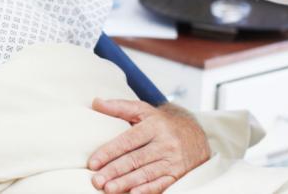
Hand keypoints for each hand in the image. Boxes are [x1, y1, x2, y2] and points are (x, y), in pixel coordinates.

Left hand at [88, 99, 210, 193]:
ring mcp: (173, 160)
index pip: (128, 140)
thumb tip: (95, 102)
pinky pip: (162, 184)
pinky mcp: (178, 174)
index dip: (109, 152)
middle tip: (97, 180)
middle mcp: (165, 143)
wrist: (195, 134)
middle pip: (136, 159)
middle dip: (114, 171)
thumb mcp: (143, 110)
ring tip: (109, 189)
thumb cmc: (161, 123)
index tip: (93, 163)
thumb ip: (119, 107)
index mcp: (154, 126)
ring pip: (146, 173)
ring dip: (126, 183)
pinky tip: (133, 193)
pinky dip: (147, 190)